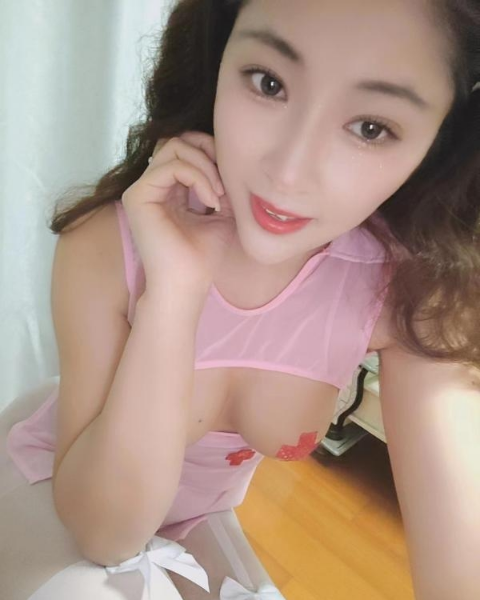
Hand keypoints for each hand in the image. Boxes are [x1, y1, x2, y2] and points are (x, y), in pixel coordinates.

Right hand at [121, 131, 235, 296]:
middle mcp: (152, 188)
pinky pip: (172, 166)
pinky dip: (198, 177)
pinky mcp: (138, 196)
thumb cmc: (203, 257)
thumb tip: (229, 159)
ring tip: (219, 194)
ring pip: (174, 146)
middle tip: (225, 179)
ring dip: (205, 165)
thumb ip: (220, 185)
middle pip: (177, 140)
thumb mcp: (221, 214)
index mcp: (169, 191)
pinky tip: (211, 201)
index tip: (231, 174)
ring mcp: (142, 190)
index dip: (209, 151)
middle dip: (207, 150)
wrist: (187, 284)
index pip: (184, 150)